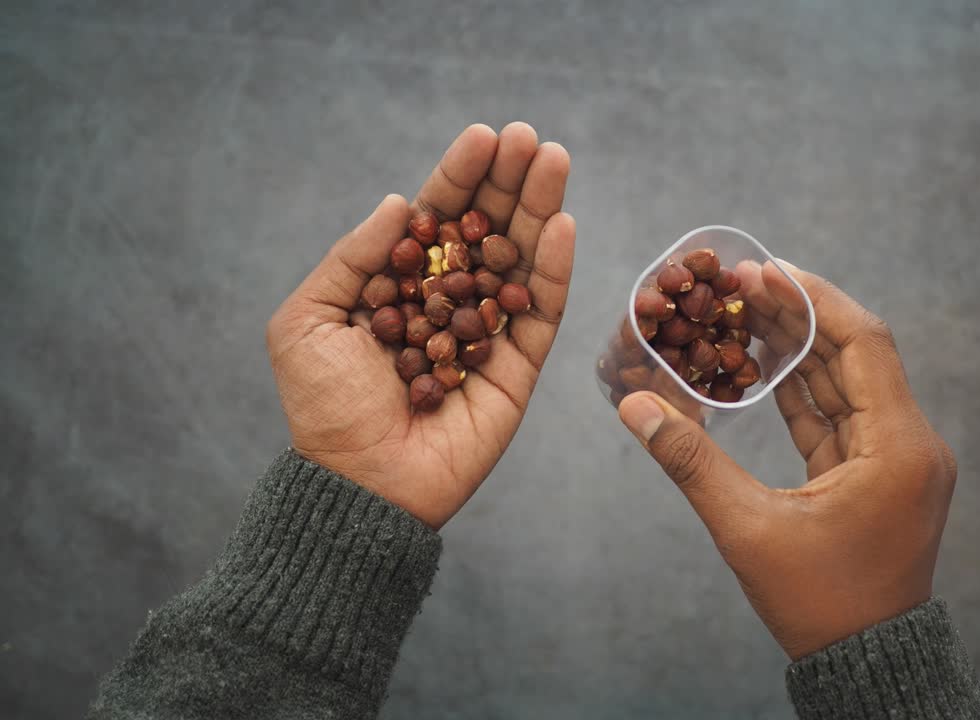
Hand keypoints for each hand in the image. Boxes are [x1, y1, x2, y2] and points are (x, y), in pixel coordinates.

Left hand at [267, 123, 572, 528]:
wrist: (358, 482)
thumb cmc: (324, 406)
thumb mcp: (308, 319)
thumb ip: (354, 257)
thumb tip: (400, 204)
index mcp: (400, 286)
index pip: (438, 219)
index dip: (460, 176)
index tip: (485, 135)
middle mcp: (449, 301)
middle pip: (487, 229)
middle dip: (509, 181)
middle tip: (531, 139)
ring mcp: (488, 332)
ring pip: (521, 261)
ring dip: (541, 209)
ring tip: (554, 161)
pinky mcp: (518, 368)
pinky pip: (542, 314)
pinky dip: (555, 270)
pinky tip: (562, 225)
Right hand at [618, 260, 955, 659]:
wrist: (867, 665)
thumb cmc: (818, 604)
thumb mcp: (749, 530)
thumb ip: (692, 461)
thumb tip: (633, 405)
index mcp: (898, 447)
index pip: (862, 342)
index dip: (813, 299)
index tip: (765, 270)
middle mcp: (910, 443)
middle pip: (855, 354)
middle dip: (800, 315)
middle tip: (744, 282)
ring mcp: (897, 460)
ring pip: (847, 384)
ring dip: (800, 349)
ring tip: (746, 311)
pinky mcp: (878, 477)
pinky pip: (841, 417)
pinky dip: (804, 390)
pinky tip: (765, 365)